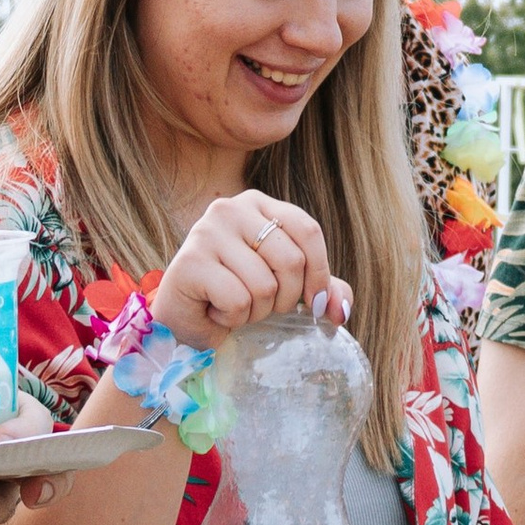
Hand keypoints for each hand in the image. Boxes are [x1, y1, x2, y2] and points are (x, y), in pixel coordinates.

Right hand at [157, 194, 350, 350]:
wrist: (183, 320)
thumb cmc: (235, 295)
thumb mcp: (286, 286)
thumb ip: (320, 288)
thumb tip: (341, 310)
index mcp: (259, 204)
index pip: (308, 230)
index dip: (320, 272)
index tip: (316, 304)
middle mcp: (231, 209)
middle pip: (291, 260)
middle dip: (285, 299)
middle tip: (261, 306)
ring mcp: (207, 231)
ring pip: (265, 285)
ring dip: (256, 311)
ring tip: (234, 306)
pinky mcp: (190, 261)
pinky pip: (238, 300)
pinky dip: (232, 318)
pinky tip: (215, 310)